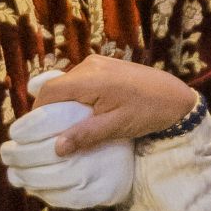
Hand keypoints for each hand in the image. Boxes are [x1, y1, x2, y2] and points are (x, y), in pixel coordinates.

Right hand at [23, 57, 199, 152]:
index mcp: (89, 79)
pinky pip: (80, 79)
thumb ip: (85, 135)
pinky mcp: (105, 64)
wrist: (175, 97)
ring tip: (67, 124)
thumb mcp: (116, 127)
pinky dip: (76, 95)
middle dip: (50, 108)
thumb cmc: (147, 112)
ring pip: (68, 82)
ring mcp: (98, 62)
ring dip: (64, 102)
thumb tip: (56, 148)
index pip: (49, 91)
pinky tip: (84, 111)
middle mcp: (89, 64)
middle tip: (50, 131)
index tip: (35, 131)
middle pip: (57, 86)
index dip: (38, 111)